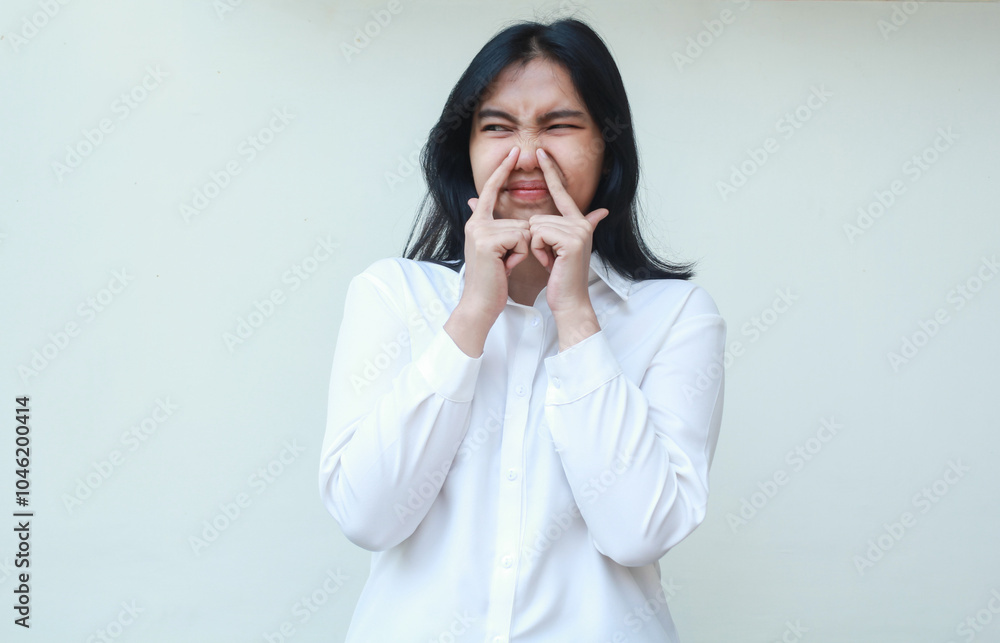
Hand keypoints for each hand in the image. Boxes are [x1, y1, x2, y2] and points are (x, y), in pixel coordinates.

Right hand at [457, 146, 531, 323]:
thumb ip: (494, 226)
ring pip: (523, 229)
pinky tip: (505, 266)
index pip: (490, 190)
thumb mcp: (495, 249)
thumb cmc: (493, 280)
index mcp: (478, 222)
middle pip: (519, 219)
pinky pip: (521, 238)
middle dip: (522, 244)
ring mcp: (480, 231)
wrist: (481, 303)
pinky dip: (519, 255)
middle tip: (505, 261)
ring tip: (505, 265)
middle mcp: (476, 223)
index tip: (514, 151)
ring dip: (521, 252)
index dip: (502, 170)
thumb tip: (476, 202)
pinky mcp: (488, 241)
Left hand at [528, 147, 609, 316]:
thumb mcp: (553, 248)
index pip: (561, 192)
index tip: (541, 151)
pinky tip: (550, 262)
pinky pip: (538, 234)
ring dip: (536, 247)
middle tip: (549, 258)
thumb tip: (570, 212)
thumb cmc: (558, 276)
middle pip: (538, 216)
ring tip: (551, 261)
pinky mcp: (572, 240)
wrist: (568, 300)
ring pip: (536, 226)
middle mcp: (581, 223)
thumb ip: (549, 228)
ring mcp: (579, 230)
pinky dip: (538, 251)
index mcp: (578, 222)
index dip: (551, 171)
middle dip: (535, 241)